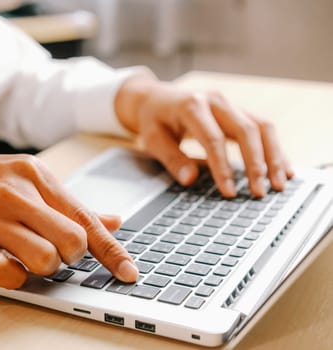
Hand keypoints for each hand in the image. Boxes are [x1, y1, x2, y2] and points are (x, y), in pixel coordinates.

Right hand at [0, 154, 137, 288]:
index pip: (86, 219)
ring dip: (44, 268)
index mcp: (35, 174)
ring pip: (44, 260)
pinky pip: (7, 274)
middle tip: (57, 255)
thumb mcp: (24, 179)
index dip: (112, 252)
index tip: (129, 273)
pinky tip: (5, 264)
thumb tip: (114, 220)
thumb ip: (69, 203)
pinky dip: (15, 277)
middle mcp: (15, 192)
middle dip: (71, 258)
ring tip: (28, 257)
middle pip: (72, 242)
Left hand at [115, 75, 292, 196]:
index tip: (229, 192)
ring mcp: (230, 104)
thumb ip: (172, 159)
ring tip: (279, 184)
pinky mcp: (238, 111)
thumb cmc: (154, 119)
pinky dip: (274, 149)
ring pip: (261, 127)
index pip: (213, 139)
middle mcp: (215, 101)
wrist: (156, 98)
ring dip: (273, 157)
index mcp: (191, 106)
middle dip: (256, 164)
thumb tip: (190, 180)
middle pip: (246, 130)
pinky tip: (283, 169)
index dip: (222, 167)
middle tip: (259, 193)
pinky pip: (263, 128)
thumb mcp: (153, 139)